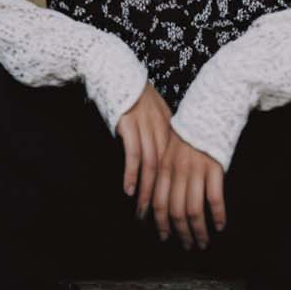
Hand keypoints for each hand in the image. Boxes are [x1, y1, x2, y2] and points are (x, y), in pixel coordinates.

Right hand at [116, 82, 172, 219]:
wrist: (115, 69)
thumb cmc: (132, 92)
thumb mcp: (153, 111)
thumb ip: (160, 131)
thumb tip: (162, 155)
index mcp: (169, 127)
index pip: (174, 165)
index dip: (173, 189)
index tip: (170, 210)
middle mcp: (160, 128)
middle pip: (165, 170)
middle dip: (162, 198)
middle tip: (158, 220)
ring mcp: (145, 126)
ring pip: (151, 166)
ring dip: (146, 192)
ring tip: (142, 212)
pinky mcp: (129, 124)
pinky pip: (133, 154)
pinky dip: (131, 174)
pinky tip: (128, 190)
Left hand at [152, 131, 225, 250]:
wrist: (208, 113)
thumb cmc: (187, 136)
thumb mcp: (168, 151)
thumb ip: (162, 173)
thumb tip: (154, 202)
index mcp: (163, 167)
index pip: (158, 202)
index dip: (160, 223)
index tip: (164, 237)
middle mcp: (178, 171)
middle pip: (176, 211)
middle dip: (180, 233)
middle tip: (187, 246)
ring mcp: (197, 170)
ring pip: (194, 210)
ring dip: (198, 231)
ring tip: (202, 242)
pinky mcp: (215, 168)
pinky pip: (215, 198)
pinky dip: (217, 215)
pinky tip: (219, 226)